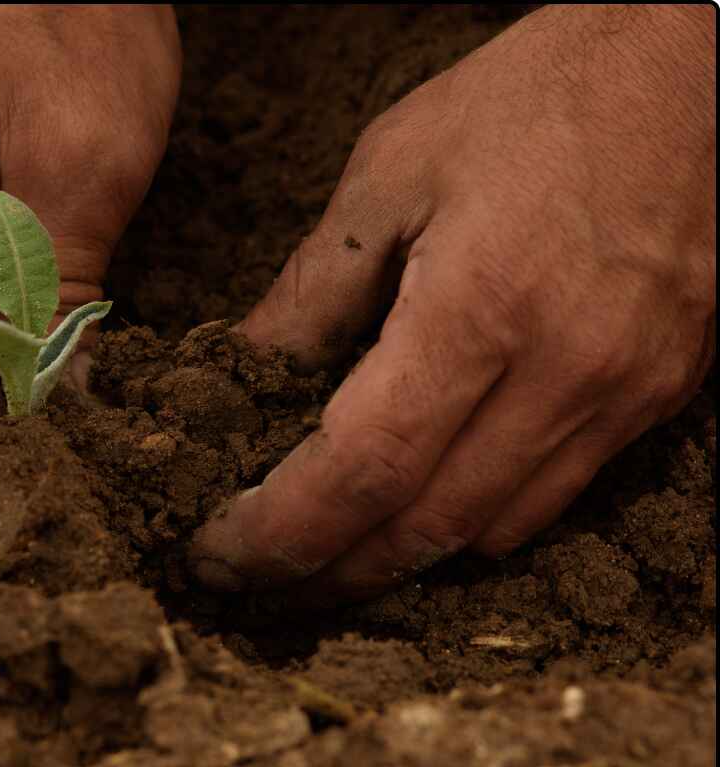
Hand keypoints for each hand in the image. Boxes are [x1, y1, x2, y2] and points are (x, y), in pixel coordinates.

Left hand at [192, 6, 715, 602]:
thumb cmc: (530, 98)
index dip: (279, 530)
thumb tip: (242, 371)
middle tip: (253, 581)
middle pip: (423, 529)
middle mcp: (564, 372)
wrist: (695, 62)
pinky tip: (416, 508)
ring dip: (394, 562)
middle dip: (325, 573)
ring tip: (319, 556)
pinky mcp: (660, 396)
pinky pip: (552, 500)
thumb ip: (312, 291)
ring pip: (489, 533)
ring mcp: (624, 393)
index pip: (362, 470)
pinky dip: (469, 525)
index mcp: (480, 308)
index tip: (217, 553)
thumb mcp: (389, 172)